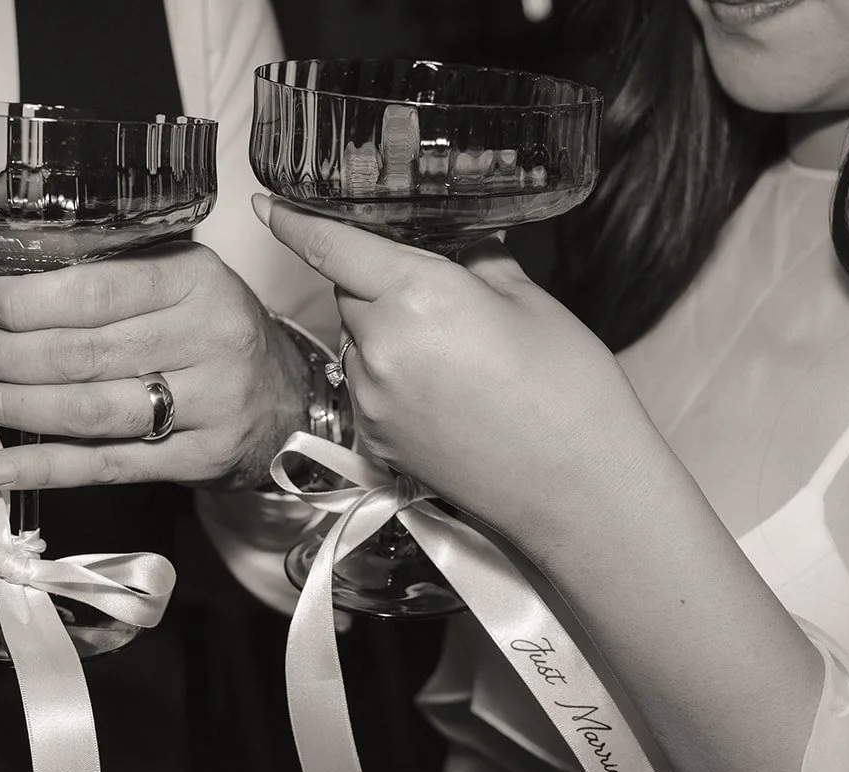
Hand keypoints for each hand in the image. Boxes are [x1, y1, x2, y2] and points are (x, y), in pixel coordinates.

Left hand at [0, 241, 308, 491]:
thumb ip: (115, 276)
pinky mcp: (197, 459)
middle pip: (79, 354)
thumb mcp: (183, 280)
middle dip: (3, 354)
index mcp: (196, 281)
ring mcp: (207, 405)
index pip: (91, 292)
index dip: (22, 302)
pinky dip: (44, 467)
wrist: (286, 401)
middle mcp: (207, 340)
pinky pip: (106, 464)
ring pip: (87, 410)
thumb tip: (13, 285)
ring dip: (13, 406)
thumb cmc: (216, 333)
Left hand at [253, 195, 655, 537]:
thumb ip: (477, 260)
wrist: (578, 491)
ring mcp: (373, 399)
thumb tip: (459, 239)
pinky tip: (445, 394)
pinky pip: (367, 388)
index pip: (332, 246)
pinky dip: (390, 379)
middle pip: (349, 293)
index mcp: (417, 295)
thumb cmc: (569, 391)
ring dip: (384, 334)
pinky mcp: (377, 441)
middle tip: (438, 292)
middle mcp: (381, 347)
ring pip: (356, 343)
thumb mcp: (529, 302)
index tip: (270, 204)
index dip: (297, 220)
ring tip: (454, 356)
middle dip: (378, 282)